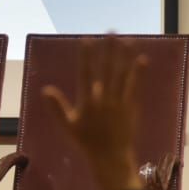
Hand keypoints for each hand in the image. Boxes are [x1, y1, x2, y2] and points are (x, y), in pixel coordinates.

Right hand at [42, 35, 146, 189]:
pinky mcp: (131, 107)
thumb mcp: (68, 126)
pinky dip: (138, 73)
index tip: (86, 40)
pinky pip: (134, 86)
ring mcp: (118, 102)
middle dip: (108, 50)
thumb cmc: (87, 142)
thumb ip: (57, 107)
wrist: (110, 157)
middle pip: (106, 69)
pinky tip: (142, 59)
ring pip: (121, 75)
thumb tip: (45, 89)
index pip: (86, 73)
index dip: (86, 56)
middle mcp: (103, 98)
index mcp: (87, 101)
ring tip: (127, 40)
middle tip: (111, 32)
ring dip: (124, 56)